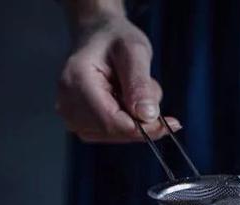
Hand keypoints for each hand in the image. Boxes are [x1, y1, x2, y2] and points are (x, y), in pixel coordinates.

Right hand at [56, 13, 179, 141]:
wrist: (98, 35)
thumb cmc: (114, 38)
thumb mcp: (134, 51)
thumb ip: (140, 84)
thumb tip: (147, 116)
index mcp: (76, 82)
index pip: (112, 122)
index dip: (143, 128)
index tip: (172, 124)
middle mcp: (68, 104)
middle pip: (115, 131)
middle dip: (141, 120)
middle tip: (152, 93)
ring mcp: (72, 117)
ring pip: (116, 135)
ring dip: (135, 119)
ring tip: (135, 89)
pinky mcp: (81, 124)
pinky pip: (113, 134)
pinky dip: (129, 121)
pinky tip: (128, 99)